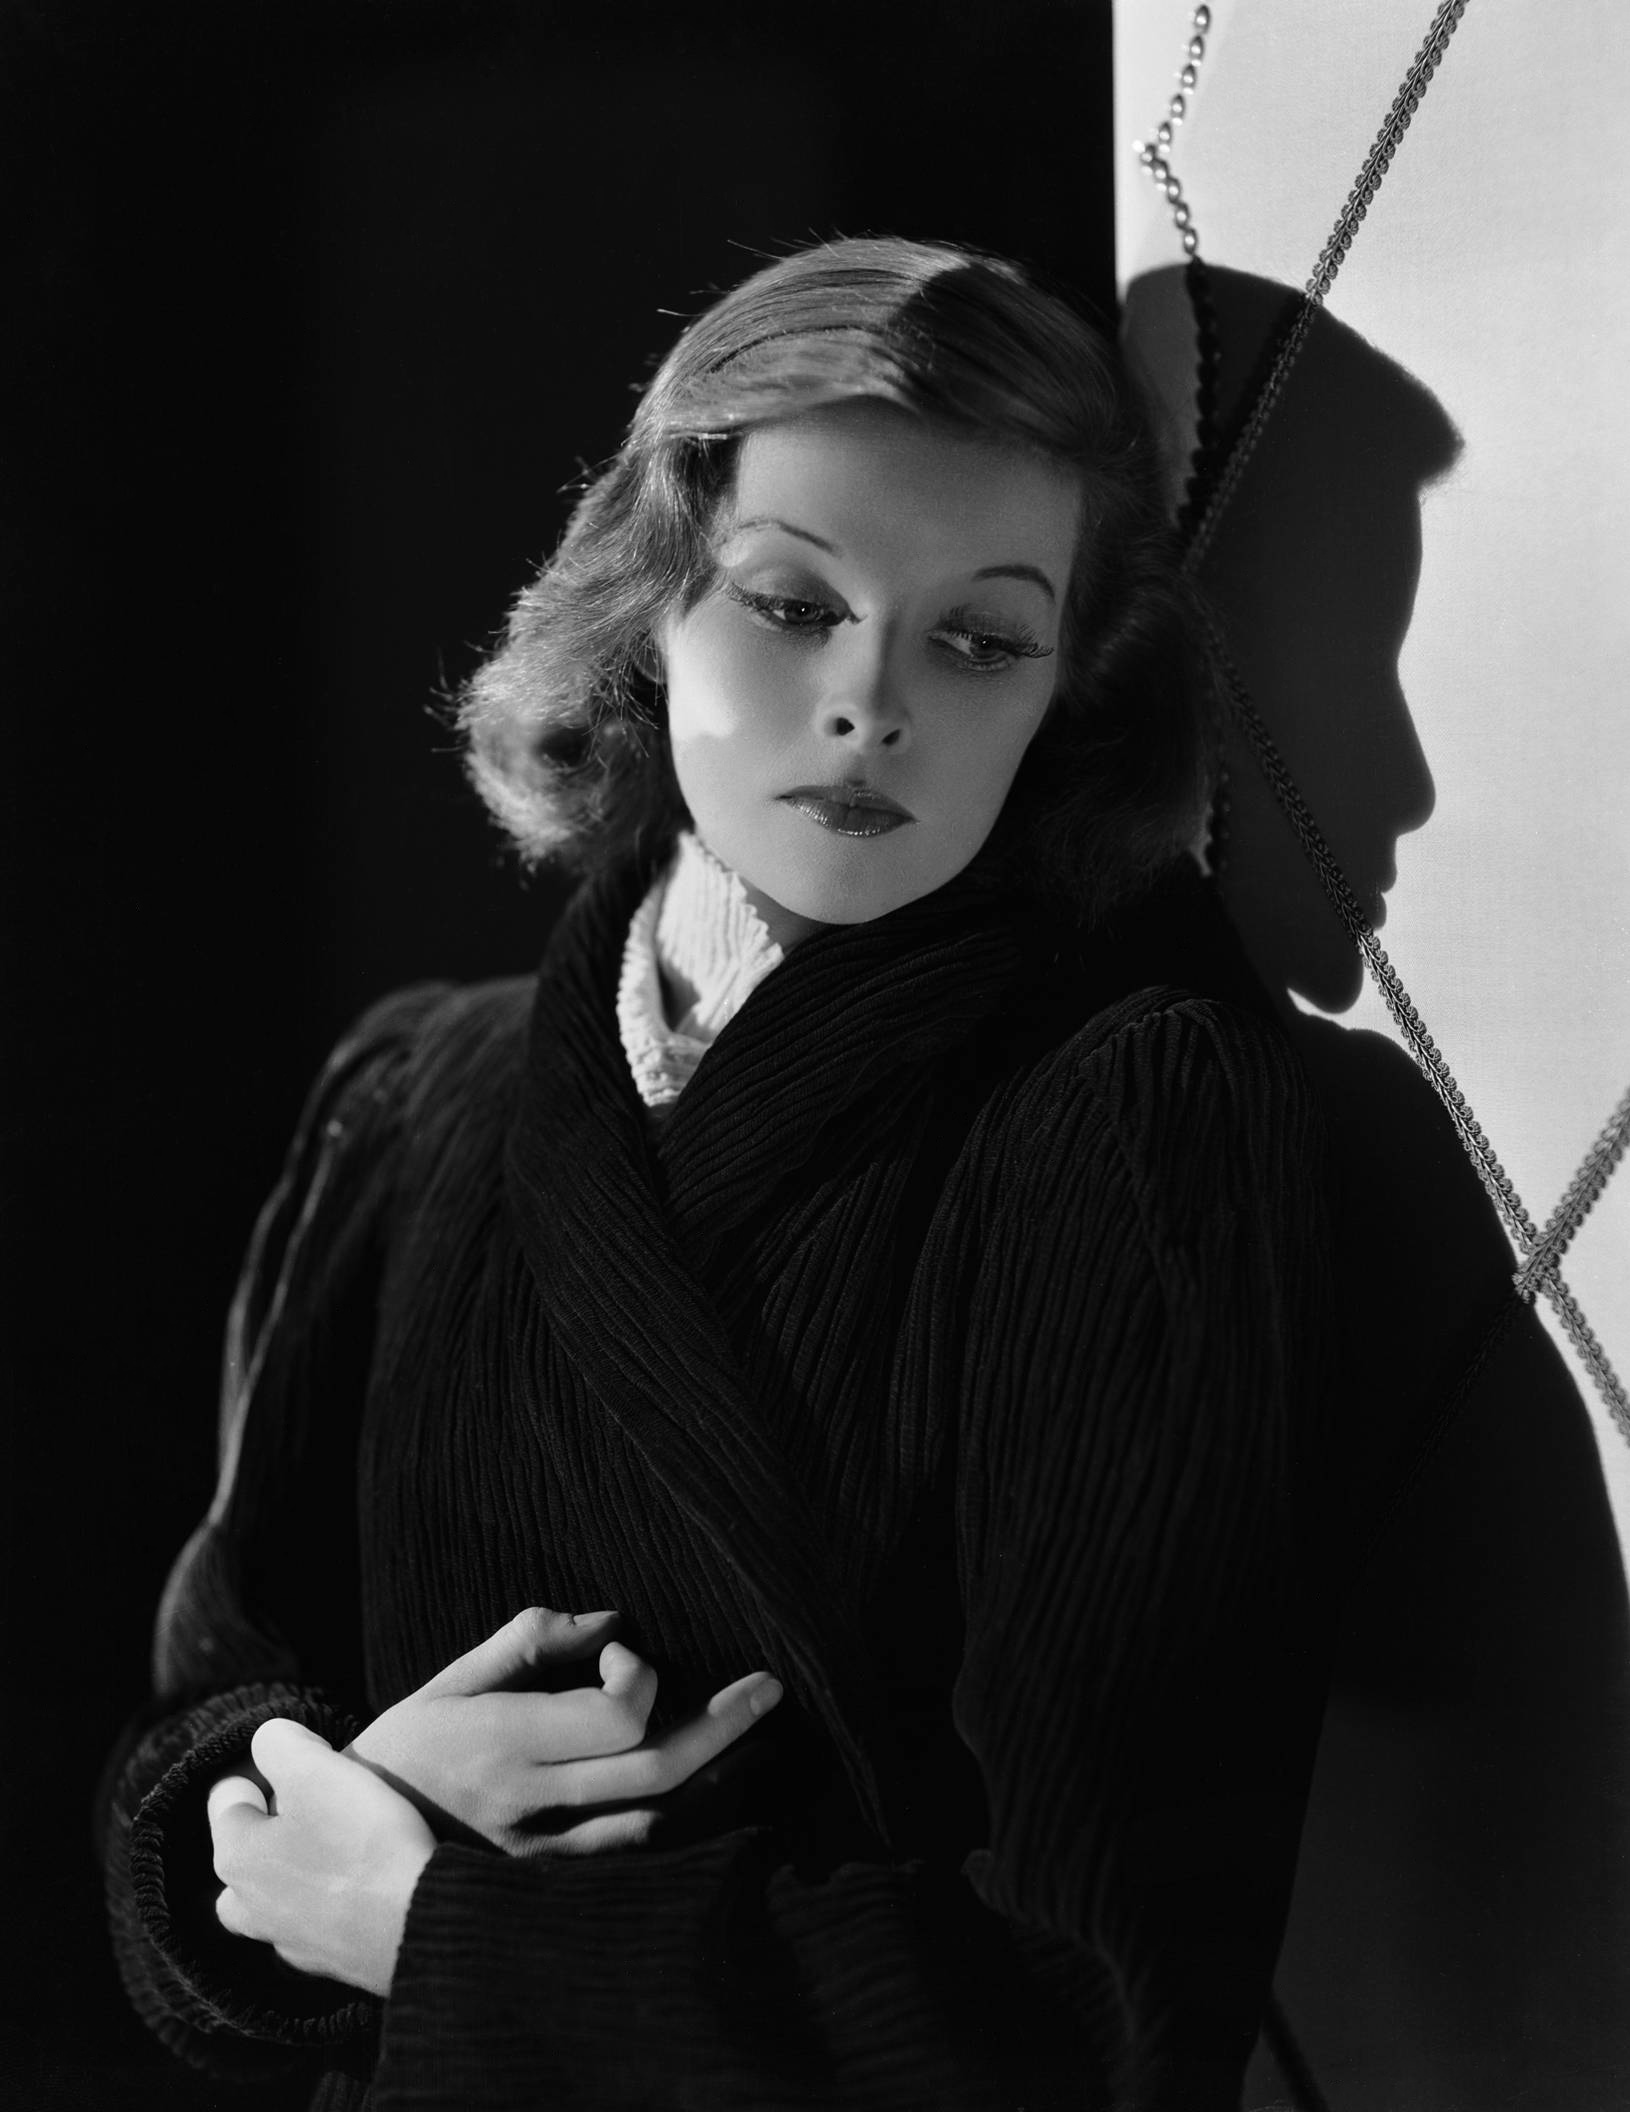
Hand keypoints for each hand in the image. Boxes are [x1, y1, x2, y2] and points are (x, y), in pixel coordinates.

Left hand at [210, 1719, 433, 1998]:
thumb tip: (272, 1743)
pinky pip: (319, 1923)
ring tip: (342, 1848)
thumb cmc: (359, 1842)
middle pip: (243, 1858)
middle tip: (312, 1811)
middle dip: (267, 1833)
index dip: (261, 1770)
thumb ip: (279, 1743)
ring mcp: (291, 1942)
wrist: (417, 1923)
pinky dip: (334, 1904)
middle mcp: (251, 1908)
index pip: (226, 1797)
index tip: (299, 1764)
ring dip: (300, 1872)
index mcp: (237, 1857)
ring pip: (278, 1897)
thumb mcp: (315, 1769)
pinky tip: (366, 1887)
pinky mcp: (332, 1963)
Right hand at [347, 1606, 782, 1856]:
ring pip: (658, 1824)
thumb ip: (527, 1642)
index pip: (616, 1716)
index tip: (627, 1654)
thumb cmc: (401, 1755)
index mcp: (500, 1745)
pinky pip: (635, 1862)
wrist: (341, 1865)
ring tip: (760, 1738)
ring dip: (721, 1779)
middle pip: (655, 1769)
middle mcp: (528, 1808)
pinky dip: (684, 1828)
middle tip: (770, 1687)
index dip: (641, 1676)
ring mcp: (542, 1861)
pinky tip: (715, 1796)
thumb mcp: (448, 1683)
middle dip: (724, 1724)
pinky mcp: (549, 1893)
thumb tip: (611, 1620)